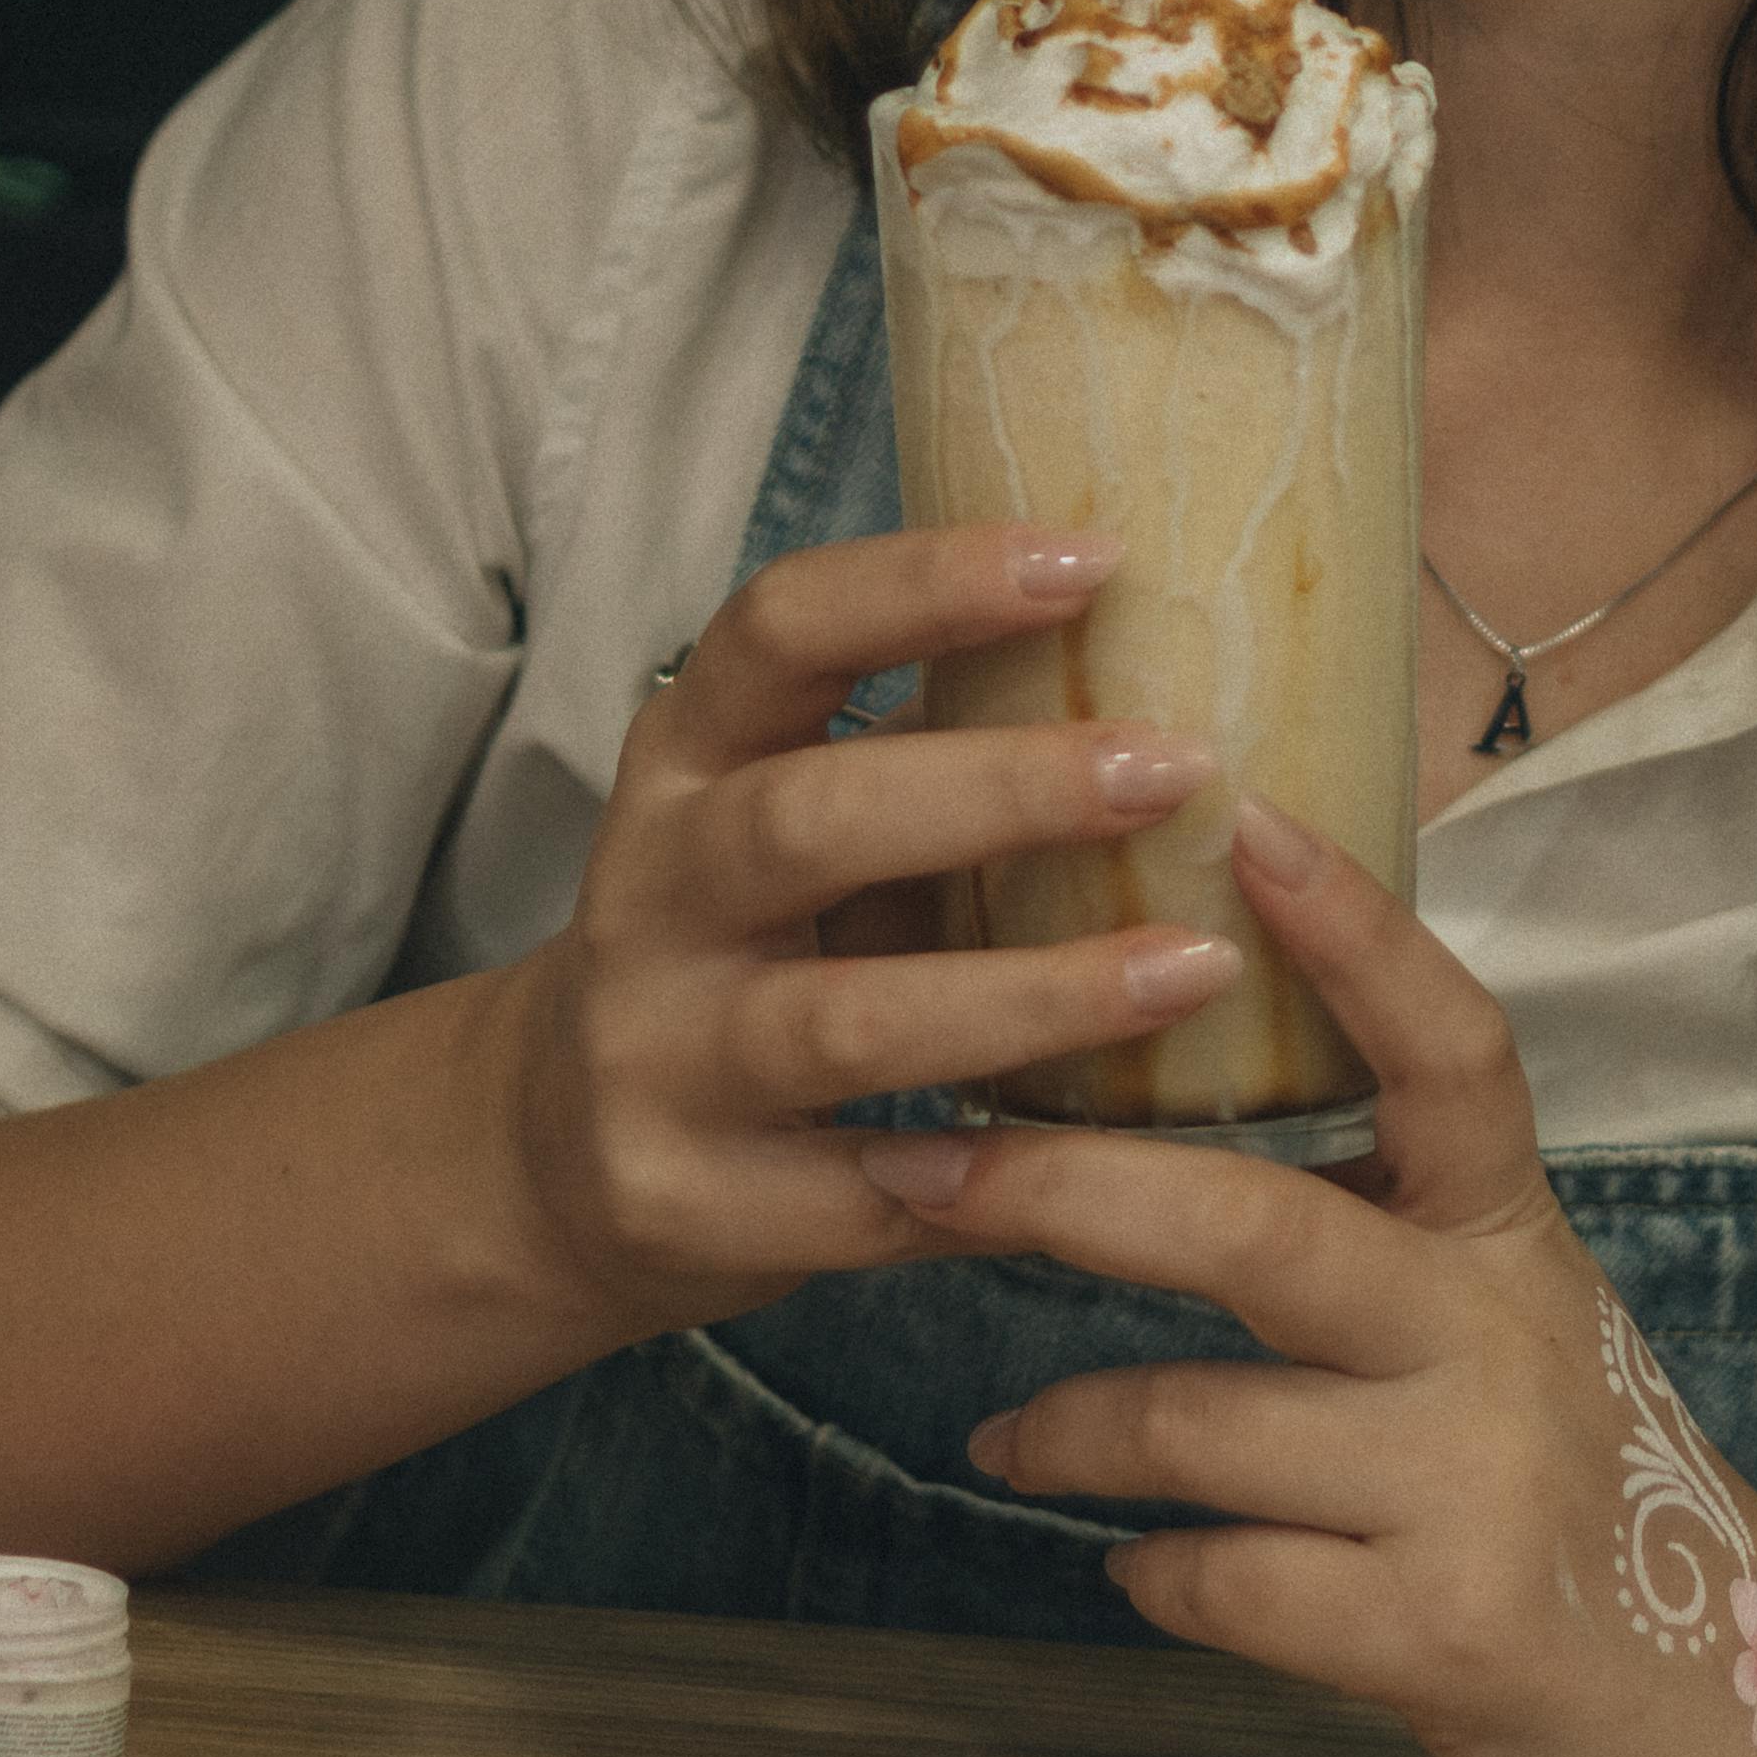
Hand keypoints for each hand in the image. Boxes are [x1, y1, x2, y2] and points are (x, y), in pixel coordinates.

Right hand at [490, 528, 1259, 1343]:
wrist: (559, 1150)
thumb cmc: (751, 943)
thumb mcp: (796, 819)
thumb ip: (931, 756)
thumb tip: (1172, 656)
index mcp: (688, 757)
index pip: (781, 628)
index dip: (926, 583)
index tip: (1094, 557)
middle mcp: (652, 892)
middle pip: (809, 821)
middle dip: (1003, 791)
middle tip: (1177, 769)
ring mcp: (654, 1053)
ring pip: (848, 1023)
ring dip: (1037, 997)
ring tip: (1196, 969)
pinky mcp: (680, 1198)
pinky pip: (860, 1194)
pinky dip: (991, 1182)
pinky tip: (1111, 1169)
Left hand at [853, 806, 1756, 1756]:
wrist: (1732, 1721)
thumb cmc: (1570, 1493)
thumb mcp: (1499, 1320)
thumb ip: (1377, 1222)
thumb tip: (1162, 1099)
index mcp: (1511, 1233)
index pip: (1450, 1048)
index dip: (1357, 934)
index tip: (1246, 817)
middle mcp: (1499, 1336)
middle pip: (1257, 1227)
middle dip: (1069, 1191)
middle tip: (926, 1167)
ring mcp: (1476, 1488)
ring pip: (1202, 1423)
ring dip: (1072, 1430)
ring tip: (1005, 1443)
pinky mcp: (1444, 1637)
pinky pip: (1227, 1581)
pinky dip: (1155, 1575)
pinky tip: (1133, 1570)